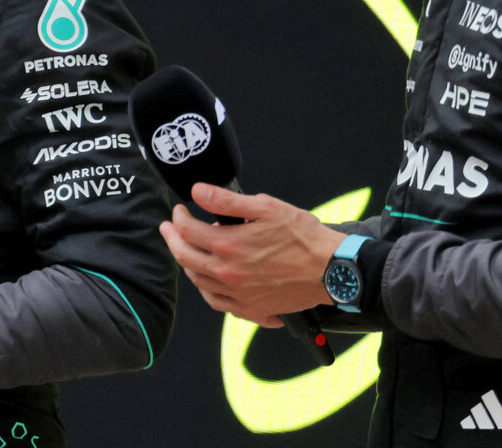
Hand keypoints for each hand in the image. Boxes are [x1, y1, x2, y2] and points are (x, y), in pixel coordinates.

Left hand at [158, 183, 339, 326]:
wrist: (333, 271)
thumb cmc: (303, 237)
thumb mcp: (265, 207)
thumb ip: (226, 201)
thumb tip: (197, 191)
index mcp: (228, 246)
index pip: (186, 231)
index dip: (178, 217)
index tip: (179, 210)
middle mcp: (228, 274)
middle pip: (185, 257)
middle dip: (171, 239)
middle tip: (168, 228)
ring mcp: (238, 294)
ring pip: (198, 280)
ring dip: (188, 262)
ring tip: (186, 249)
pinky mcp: (252, 309)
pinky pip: (217, 302)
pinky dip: (207, 290)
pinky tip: (208, 280)